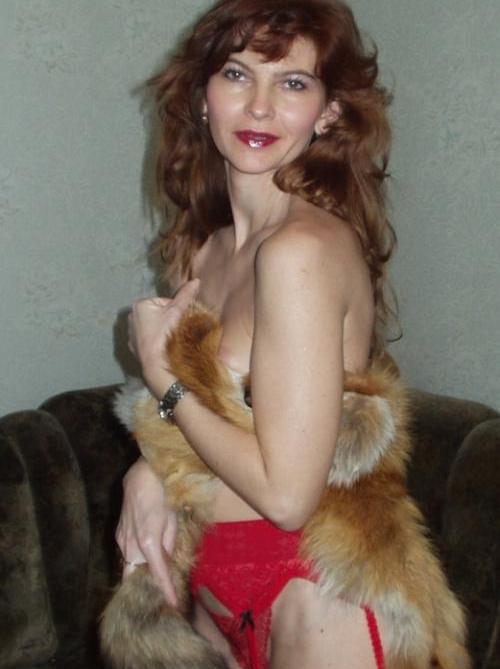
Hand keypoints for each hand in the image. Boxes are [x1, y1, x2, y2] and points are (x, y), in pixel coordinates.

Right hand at [115, 457, 177, 605]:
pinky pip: (126, 552)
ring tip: (152, 578)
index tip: (172, 605)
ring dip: (140, 572)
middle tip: (161, 593)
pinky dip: (134, 558)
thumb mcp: (173, 519)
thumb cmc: (164, 493)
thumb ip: (169, 544)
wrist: (143, 473)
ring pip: (129, 565)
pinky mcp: (118, 532)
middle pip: (137, 576)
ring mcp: (121, 538)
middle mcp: (130, 545)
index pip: (158, 574)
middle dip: (147, 586)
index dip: (166, 590)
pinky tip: (143, 556)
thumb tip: (166, 561)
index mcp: (148, 543)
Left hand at [128, 279, 199, 397]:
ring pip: (152, 327)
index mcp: (140, 305)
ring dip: (161, 331)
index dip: (175, 311)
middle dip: (167, 320)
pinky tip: (161, 348)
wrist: (156, 363)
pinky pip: (147, 340)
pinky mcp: (133, 347)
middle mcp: (131, 317)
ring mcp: (131, 333)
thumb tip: (196, 280)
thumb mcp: (177, 312)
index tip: (179, 321)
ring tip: (169, 340)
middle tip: (176, 330)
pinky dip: (154, 342)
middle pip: (158, 314)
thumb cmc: (164, 334)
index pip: (164, 302)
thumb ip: (185, 295)